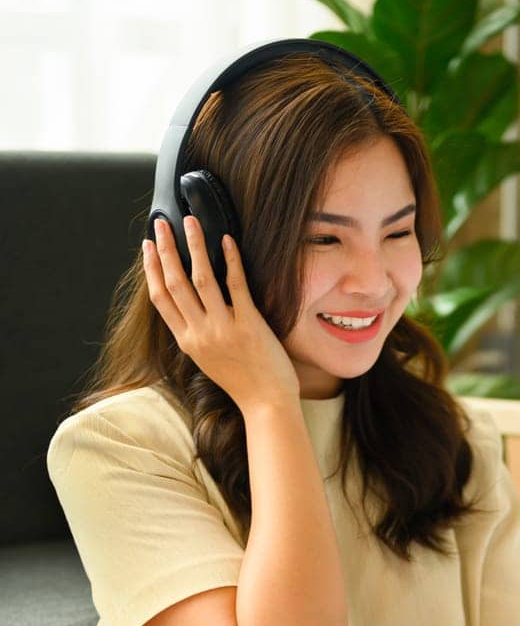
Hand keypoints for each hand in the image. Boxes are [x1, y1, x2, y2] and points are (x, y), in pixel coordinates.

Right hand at [143, 215, 300, 415]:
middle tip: (162, 223)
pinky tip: (227, 240)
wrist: (267, 404)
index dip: (151, 269)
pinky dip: (230, 260)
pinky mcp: (248, 325)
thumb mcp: (208, 360)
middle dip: (165, 249)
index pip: (160, 299)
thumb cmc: (242, 382)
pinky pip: (236, 285)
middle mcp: (200, 333)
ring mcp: (223, 329)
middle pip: (175, 282)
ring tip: (190, 222)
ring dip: (194, 245)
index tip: (147, 247)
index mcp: (187, 341)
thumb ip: (196, 335)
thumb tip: (190, 308)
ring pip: (200, 278)